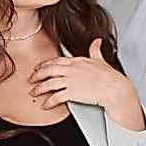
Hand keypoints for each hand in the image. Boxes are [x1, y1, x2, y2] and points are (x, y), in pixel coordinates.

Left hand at [28, 39, 145, 129]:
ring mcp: (70, 81)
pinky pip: (56, 97)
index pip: (56, 60)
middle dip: (37, 75)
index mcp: (76, 61)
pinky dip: (49, 101)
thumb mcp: (100, 60)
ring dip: (39, 88)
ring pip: (49, 83)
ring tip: (34, 92)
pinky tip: (45, 104)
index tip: (39, 68)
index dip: (45, 64)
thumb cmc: (109, 76)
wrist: (114, 88)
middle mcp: (71, 70)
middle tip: (31, 79)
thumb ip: (95, 50)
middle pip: (48, 70)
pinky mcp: (72, 93)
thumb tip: (97, 41)